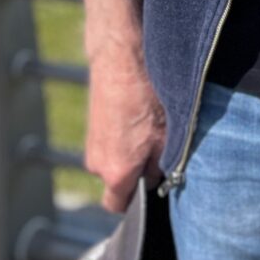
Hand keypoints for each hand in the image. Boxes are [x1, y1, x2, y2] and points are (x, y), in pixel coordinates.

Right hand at [78, 0, 163, 211]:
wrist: (122, 53)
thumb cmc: (148, 94)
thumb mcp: (169, 135)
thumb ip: (163, 167)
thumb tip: (159, 181)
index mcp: (116, 172)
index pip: (118, 206)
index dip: (138, 202)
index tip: (155, 188)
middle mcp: (97, 162)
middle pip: (118, 181)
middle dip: (137, 173)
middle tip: (161, 152)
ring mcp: (91, 142)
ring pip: (115, 159)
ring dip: (131, 151)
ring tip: (151, 127)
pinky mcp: (92, 123)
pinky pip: (110, 140)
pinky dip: (123, 133)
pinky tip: (140, 114)